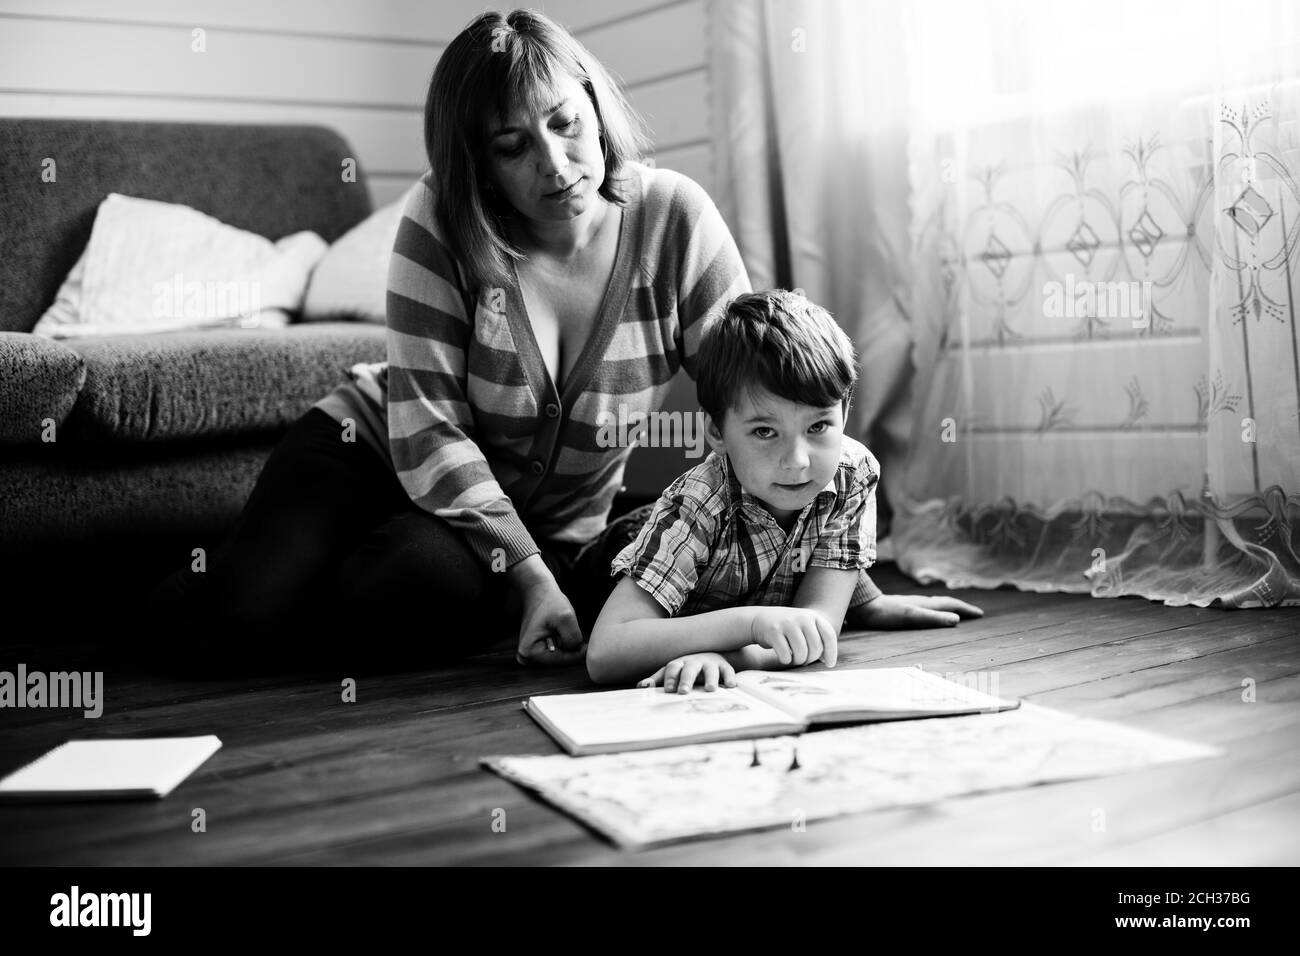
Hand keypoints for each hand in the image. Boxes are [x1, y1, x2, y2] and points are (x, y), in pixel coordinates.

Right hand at [515, 583, 585, 666]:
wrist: (538, 590)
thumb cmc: (550, 601)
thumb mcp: (566, 618)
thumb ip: (572, 638)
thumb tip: (577, 651)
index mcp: (529, 651)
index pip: (560, 660)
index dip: (577, 654)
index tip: (589, 647)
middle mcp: (526, 656)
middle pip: (559, 659)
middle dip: (570, 647)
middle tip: (573, 630)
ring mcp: (530, 652)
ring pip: (559, 654)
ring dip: (565, 642)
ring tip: (563, 627)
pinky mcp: (535, 647)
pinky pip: (556, 649)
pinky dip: (562, 640)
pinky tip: (559, 628)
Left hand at [637, 653, 737, 693]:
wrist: (710, 653)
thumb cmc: (686, 667)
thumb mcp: (672, 671)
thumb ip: (657, 679)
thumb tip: (641, 687)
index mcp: (680, 663)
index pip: (672, 668)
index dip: (670, 678)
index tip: (669, 689)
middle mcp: (694, 661)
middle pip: (689, 669)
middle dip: (686, 680)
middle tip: (683, 692)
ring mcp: (710, 663)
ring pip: (710, 670)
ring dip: (710, 679)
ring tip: (710, 689)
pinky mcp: (724, 666)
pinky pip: (728, 671)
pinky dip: (730, 677)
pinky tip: (731, 686)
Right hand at [749, 607, 837, 667]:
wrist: (760, 620)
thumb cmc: (787, 629)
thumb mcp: (804, 627)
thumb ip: (817, 640)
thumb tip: (828, 660)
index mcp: (812, 616)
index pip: (829, 635)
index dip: (831, 652)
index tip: (829, 664)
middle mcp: (802, 617)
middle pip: (816, 647)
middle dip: (811, 659)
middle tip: (804, 660)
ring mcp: (788, 623)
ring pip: (801, 653)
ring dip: (798, 661)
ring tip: (794, 658)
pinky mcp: (774, 631)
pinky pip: (785, 655)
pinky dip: (785, 660)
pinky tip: (783, 656)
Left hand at [848, 594, 983, 629]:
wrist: (863, 607)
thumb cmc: (886, 614)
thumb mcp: (912, 617)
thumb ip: (933, 618)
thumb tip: (956, 620)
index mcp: (925, 604)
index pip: (951, 605)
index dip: (966, 609)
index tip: (980, 614)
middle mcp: (920, 602)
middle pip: (945, 603)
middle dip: (960, 607)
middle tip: (974, 613)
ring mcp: (911, 604)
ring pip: (934, 605)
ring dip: (948, 608)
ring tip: (954, 612)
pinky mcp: (901, 608)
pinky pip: (924, 609)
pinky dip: (933, 611)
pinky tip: (926, 614)